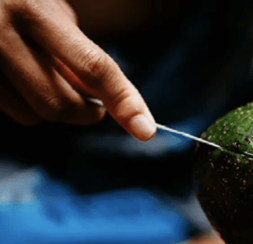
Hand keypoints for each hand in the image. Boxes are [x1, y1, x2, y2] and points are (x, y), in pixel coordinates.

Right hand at [0, 0, 154, 139]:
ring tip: (42, 75)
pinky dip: (22, 102)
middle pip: (60, 103)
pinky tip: (16, 75)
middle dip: (85, 113)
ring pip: (30, 114)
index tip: (146, 130)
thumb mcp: (50, 11)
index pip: (92, 65)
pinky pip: (8, 109)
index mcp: (32, 8)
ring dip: (49, 107)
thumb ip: (76, 55)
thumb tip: (98, 102)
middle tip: (95, 108)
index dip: (124, 100)